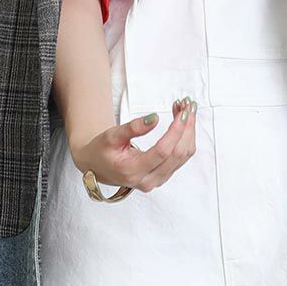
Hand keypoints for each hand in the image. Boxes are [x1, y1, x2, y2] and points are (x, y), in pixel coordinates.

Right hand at [70, 97, 197, 192]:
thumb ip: (133, 127)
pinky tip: (182, 122)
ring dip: (188, 131)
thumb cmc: (102, 150)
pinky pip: (180, 158)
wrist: (98, 166)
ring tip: (185, 109)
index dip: (176, 131)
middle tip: (186, 105)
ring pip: (183, 156)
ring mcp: (157, 180)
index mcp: (132, 170)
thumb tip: (155, 118)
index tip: (183, 112)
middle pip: (177, 154)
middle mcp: (148, 180)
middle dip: (186, 128)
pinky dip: (185, 138)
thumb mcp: (112, 135)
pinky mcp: (163, 176)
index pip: (163, 151)